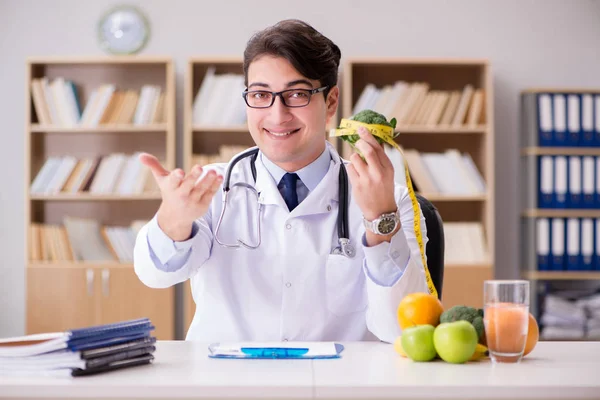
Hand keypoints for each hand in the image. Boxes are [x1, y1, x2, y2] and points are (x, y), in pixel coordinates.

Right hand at [139, 153, 222, 240]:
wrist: (176, 217)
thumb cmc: (170, 193)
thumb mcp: (161, 180)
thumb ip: (154, 166)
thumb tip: (141, 156)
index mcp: (171, 188)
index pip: (173, 182)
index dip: (176, 177)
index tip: (179, 172)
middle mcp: (182, 195)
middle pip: (189, 185)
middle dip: (194, 176)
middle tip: (199, 167)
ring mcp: (193, 201)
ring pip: (201, 189)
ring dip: (208, 180)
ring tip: (213, 171)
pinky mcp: (203, 205)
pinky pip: (210, 194)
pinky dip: (215, 185)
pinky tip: (219, 177)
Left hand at [346, 127, 398, 244]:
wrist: (381, 211)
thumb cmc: (384, 189)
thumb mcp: (387, 173)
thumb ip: (380, 158)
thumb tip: (374, 140)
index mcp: (388, 168)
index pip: (378, 147)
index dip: (368, 136)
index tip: (362, 129)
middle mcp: (378, 173)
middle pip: (367, 150)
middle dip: (359, 142)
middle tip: (357, 142)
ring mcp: (367, 180)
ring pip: (355, 158)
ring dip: (354, 157)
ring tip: (358, 163)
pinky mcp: (357, 185)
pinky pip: (349, 168)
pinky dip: (351, 167)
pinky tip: (356, 173)